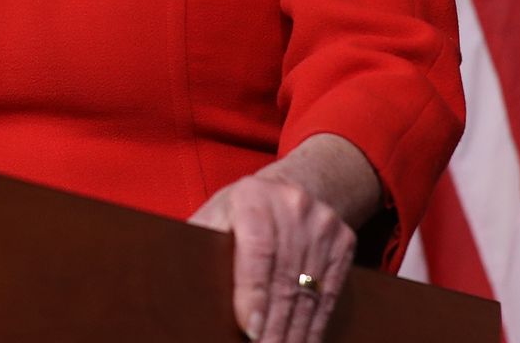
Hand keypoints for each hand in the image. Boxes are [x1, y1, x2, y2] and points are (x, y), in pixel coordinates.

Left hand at [189, 173, 355, 342]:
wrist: (287, 190)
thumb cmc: (236, 216)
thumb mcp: (214, 220)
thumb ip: (199, 249)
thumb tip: (177, 291)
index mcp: (253, 197)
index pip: (258, 250)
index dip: (253, 293)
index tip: (249, 329)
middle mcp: (293, 205)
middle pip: (284, 278)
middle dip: (273, 325)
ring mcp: (323, 223)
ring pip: (309, 292)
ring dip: (294, 332)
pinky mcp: (343, 241)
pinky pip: (329, 293)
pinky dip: (315, 325)